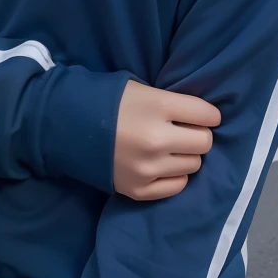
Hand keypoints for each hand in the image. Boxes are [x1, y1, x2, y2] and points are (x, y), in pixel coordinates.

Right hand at [113, 80, 220, 201]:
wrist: (68, 125)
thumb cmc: (109, 100)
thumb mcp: (142, 89)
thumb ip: (173, 102)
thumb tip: (205, 117)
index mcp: (158, 106)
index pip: (207, 115)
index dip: (209, 114)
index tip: (204, 116)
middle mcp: (157, 138)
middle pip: (204, 142)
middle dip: (198, 134)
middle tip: (185, 131)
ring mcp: (148, 167)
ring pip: (193, 164)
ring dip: (185, 155)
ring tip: (169, 147)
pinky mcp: (138, 188)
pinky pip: (177, 186)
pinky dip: (174, 175)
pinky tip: (162, 164)